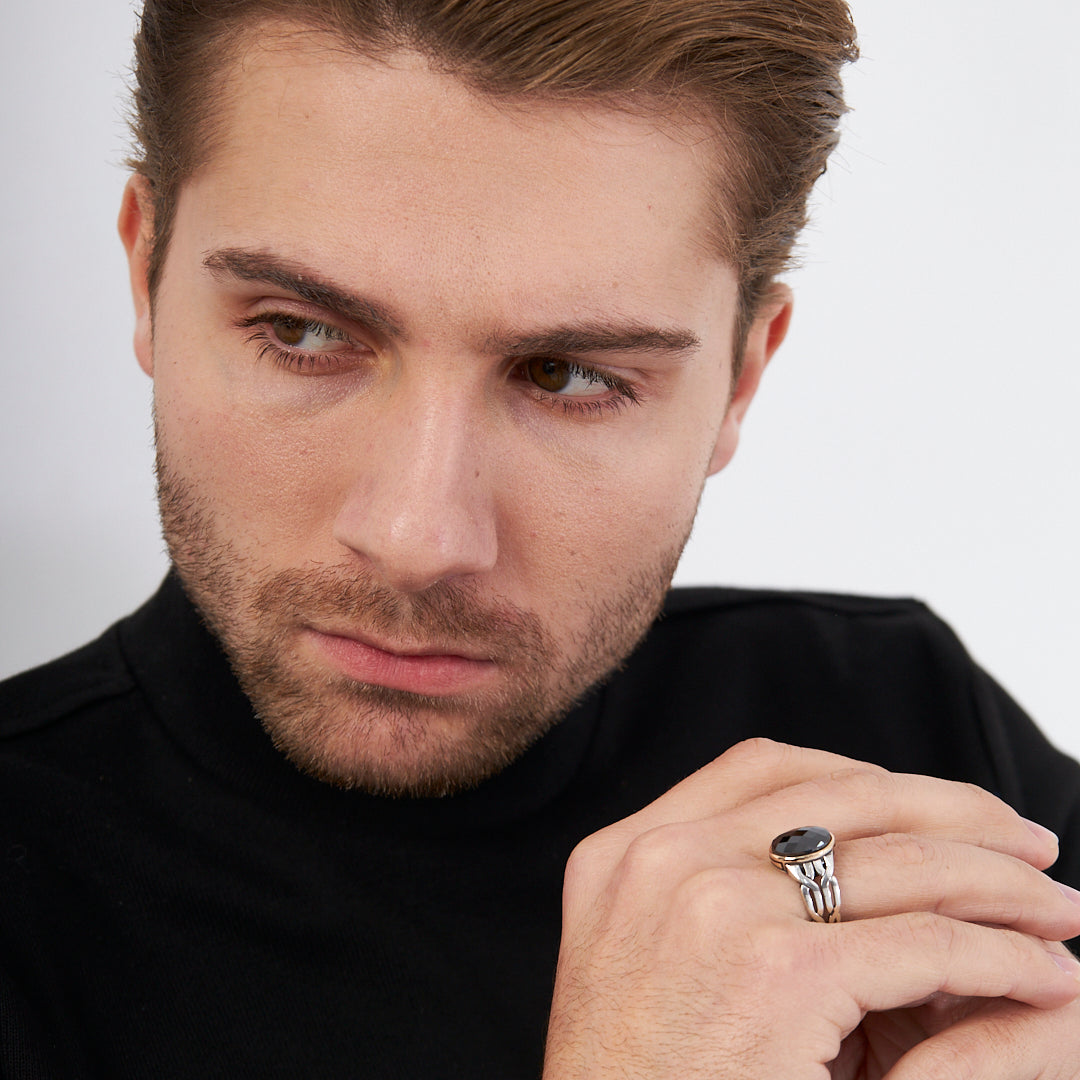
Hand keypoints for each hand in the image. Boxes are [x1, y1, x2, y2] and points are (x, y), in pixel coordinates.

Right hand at [542, 739, 1079, 1078]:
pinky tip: (1042, 973)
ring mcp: (717, 908)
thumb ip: (701, 885)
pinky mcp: (781, 975)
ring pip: (900, 861)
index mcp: (627, 850)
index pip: (762, 766)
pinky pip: (927, 946)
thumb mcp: (639, 955)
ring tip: (1055, 904)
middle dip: (955, 810)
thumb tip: (826, 852)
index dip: (863, 774)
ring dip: (1001, 880)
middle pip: (843, 796)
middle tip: (1024, 839)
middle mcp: (666, 860)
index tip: (925, 800)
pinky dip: (1004, 957)